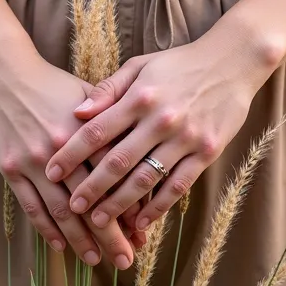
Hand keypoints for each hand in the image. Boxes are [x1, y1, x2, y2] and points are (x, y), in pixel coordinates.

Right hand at [0, 39, 140, 268]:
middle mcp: (63, 151)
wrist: (4, 73)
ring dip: (80, 239)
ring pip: (62, 210)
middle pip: (92, 202)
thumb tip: (141, 153)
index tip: (140, 234)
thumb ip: (115, 124)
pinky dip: (46, 228)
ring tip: (95, 260)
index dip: (128, 209)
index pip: (114, 180)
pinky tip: (60, 246)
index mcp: (88, 133)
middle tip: (125, 260)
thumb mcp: (89, 96)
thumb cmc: (53, 85)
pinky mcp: (11, 167)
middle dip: (109, 235)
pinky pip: (31, 205)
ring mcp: (34, 161)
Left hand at [43, 29, 280, 230]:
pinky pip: (178, 185)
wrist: (235, 61)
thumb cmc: (180, 64)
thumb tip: (76, 113)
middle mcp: (160, 120)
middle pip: (117, 161)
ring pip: (146, 179)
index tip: (50, 171)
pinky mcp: (206, 152)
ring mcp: (185, 138)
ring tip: (98, 222)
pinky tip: (141, 223)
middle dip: (90, 187)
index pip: (97, 130)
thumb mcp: (140, 66)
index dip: (71, 153)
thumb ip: (107, 90)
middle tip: (70, 207)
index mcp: (139, 97)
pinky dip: (158, 207)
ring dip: (120, 204)